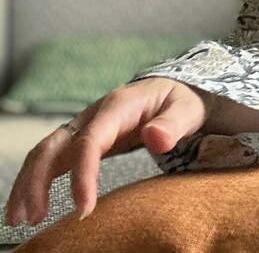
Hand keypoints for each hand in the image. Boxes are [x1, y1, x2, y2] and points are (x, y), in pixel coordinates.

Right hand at [4, 77, 209, 227]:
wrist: (173, 91)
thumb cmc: (181, 101)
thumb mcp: (187, 109)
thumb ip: (173, 124)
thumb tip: (156, 138)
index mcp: (118, 105)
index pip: (91, 141)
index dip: (83, 175)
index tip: (83, 209)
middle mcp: (94, 114)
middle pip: (55, 144)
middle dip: (37, 180)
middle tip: (34, 218)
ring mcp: (85, 126)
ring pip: (46, 152)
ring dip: (28, 183)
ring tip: (20, 219)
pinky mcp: (83, 139)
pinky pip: (53, 158)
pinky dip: (37, 180)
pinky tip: (31, 206)